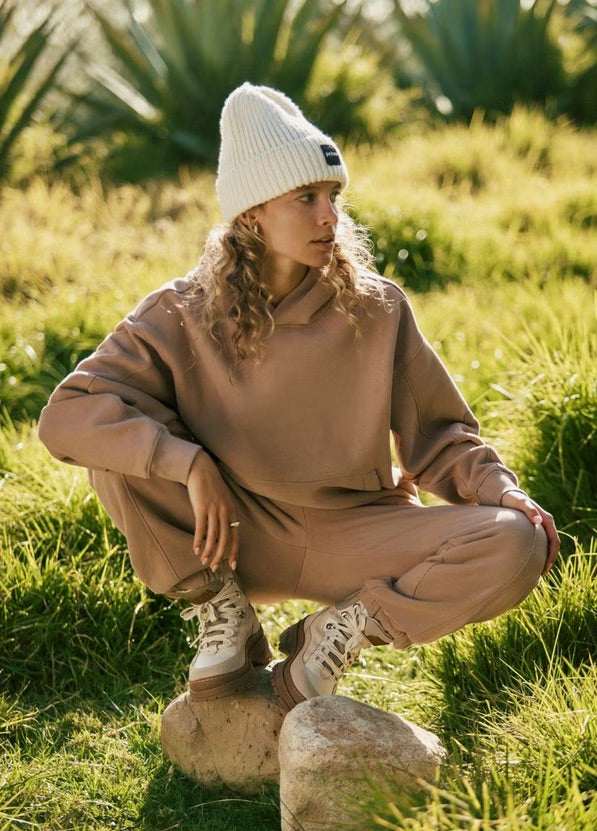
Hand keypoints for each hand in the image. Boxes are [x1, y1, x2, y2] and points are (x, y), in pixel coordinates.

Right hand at [186, 451, 239, 571]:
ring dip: (209, 551)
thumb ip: (224, 514)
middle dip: (220, 556)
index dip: (234, 552)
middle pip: (225, 539)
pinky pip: (201, 528)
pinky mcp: (201, 507)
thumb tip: (223, 531)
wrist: (200, 469)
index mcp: (232, 511)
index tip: (232, 566)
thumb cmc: (210, 485)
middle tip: (215, 568)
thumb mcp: (223, 499)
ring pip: (213, 537)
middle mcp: (225, 512)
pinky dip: (198, 540)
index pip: (235, 536)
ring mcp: (213, 510)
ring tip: (204, 562)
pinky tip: (196, 549)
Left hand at [500, 490, 559, 573]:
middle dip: (549, 559)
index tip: (546, 566)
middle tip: (541, 572)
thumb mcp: (520, 502)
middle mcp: (545, 523)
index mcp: (546, 519)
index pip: (554, 540)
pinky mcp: (533, 528)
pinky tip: (530, 561)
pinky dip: (538, 553)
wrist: (505, 495)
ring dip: (544, 557)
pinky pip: (539, 543)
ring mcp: (540, 526)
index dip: (552, 554)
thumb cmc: (513, 499)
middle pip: (552, 545)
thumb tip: (538, 521)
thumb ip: (529, 510)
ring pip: (546, 545)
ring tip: (537, 571)